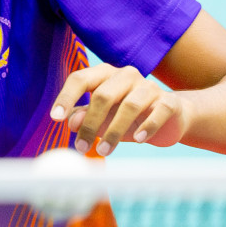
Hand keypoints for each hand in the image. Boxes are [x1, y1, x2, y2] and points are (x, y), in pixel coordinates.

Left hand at [50, 63, 188, 156]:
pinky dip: (147, 126)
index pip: (80, 79)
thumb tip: (70, 122)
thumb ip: (85, 116)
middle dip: (90, 123)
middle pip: (103, 95)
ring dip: (114, 131)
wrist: (170, 117)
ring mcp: (149, 87)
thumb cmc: (128, 116)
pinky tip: (138, 139)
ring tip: (104, 151)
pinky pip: (158, 111)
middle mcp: (126, 75)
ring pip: (129, 106)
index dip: (66, 97)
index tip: (55, 118)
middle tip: (81, 147)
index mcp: (104, 75)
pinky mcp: (169, 101)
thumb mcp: (103, 117)